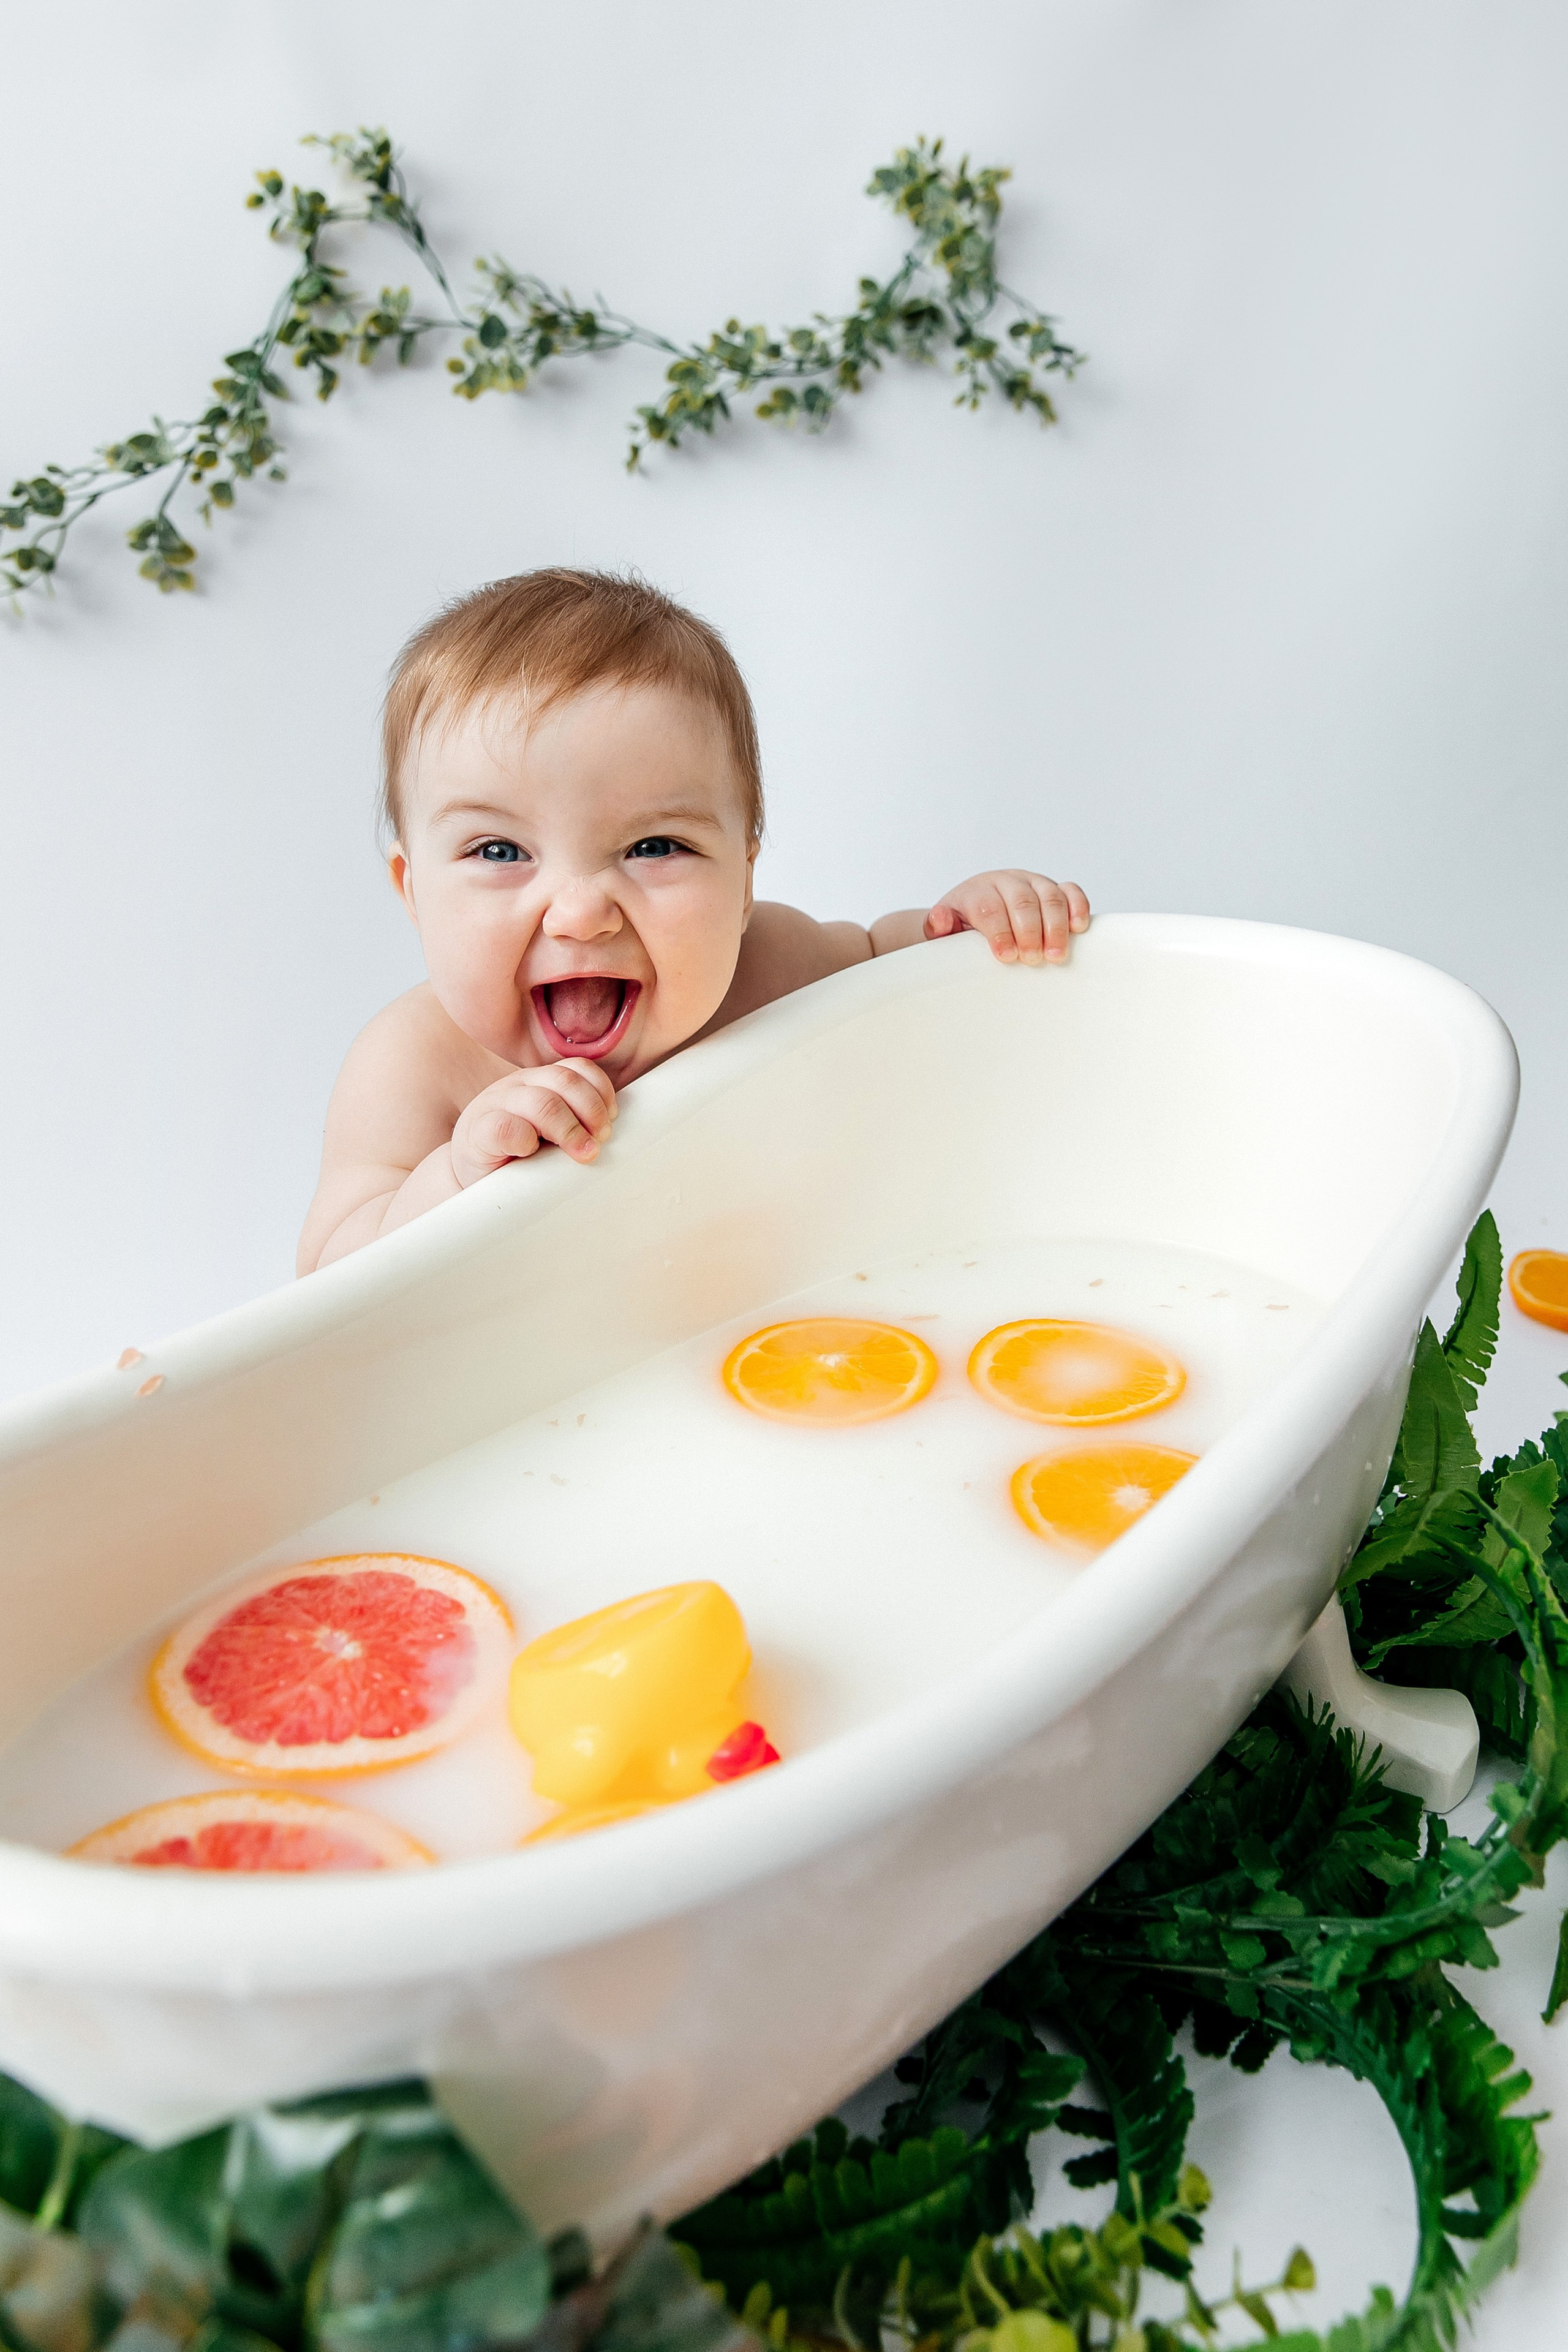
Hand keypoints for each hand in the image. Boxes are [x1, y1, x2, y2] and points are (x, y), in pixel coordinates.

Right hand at [450, 1058, 615, 1187]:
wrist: (470, 1177)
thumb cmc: (518, 1157)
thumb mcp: (551, 1134)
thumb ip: (576, 1123)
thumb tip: (616, 1133)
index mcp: (538, 1082)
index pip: (577, 1069)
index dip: (601, 1092)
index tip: (611, 1122)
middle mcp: (517, 1086)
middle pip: (564, 1082)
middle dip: (592, 1111)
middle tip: (601, 1139)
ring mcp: (494, 1105)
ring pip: (541, 1102)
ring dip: (570, 1129)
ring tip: (584, 1153)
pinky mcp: (476, 1133)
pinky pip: (504, 1127)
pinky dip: (525, 1139)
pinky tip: (532, 1153)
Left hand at [924, 870, 1089, 965]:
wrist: (976, 911)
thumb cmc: (963, 925)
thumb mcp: (945, 928)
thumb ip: (939, 926)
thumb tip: (940, 920)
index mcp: (979, 891)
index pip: (990, 907)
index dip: (999, 931)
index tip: (1006, 956)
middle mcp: (1008, 882)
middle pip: (1023, 901)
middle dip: (1029, 931)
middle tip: (1032, 959)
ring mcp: (1034, 883)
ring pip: (1050, 896)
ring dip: (1056, 926)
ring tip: (1056, 955)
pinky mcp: (1055, 889)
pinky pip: (1071, 891)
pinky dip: (1078, 907)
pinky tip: (1078, 928)